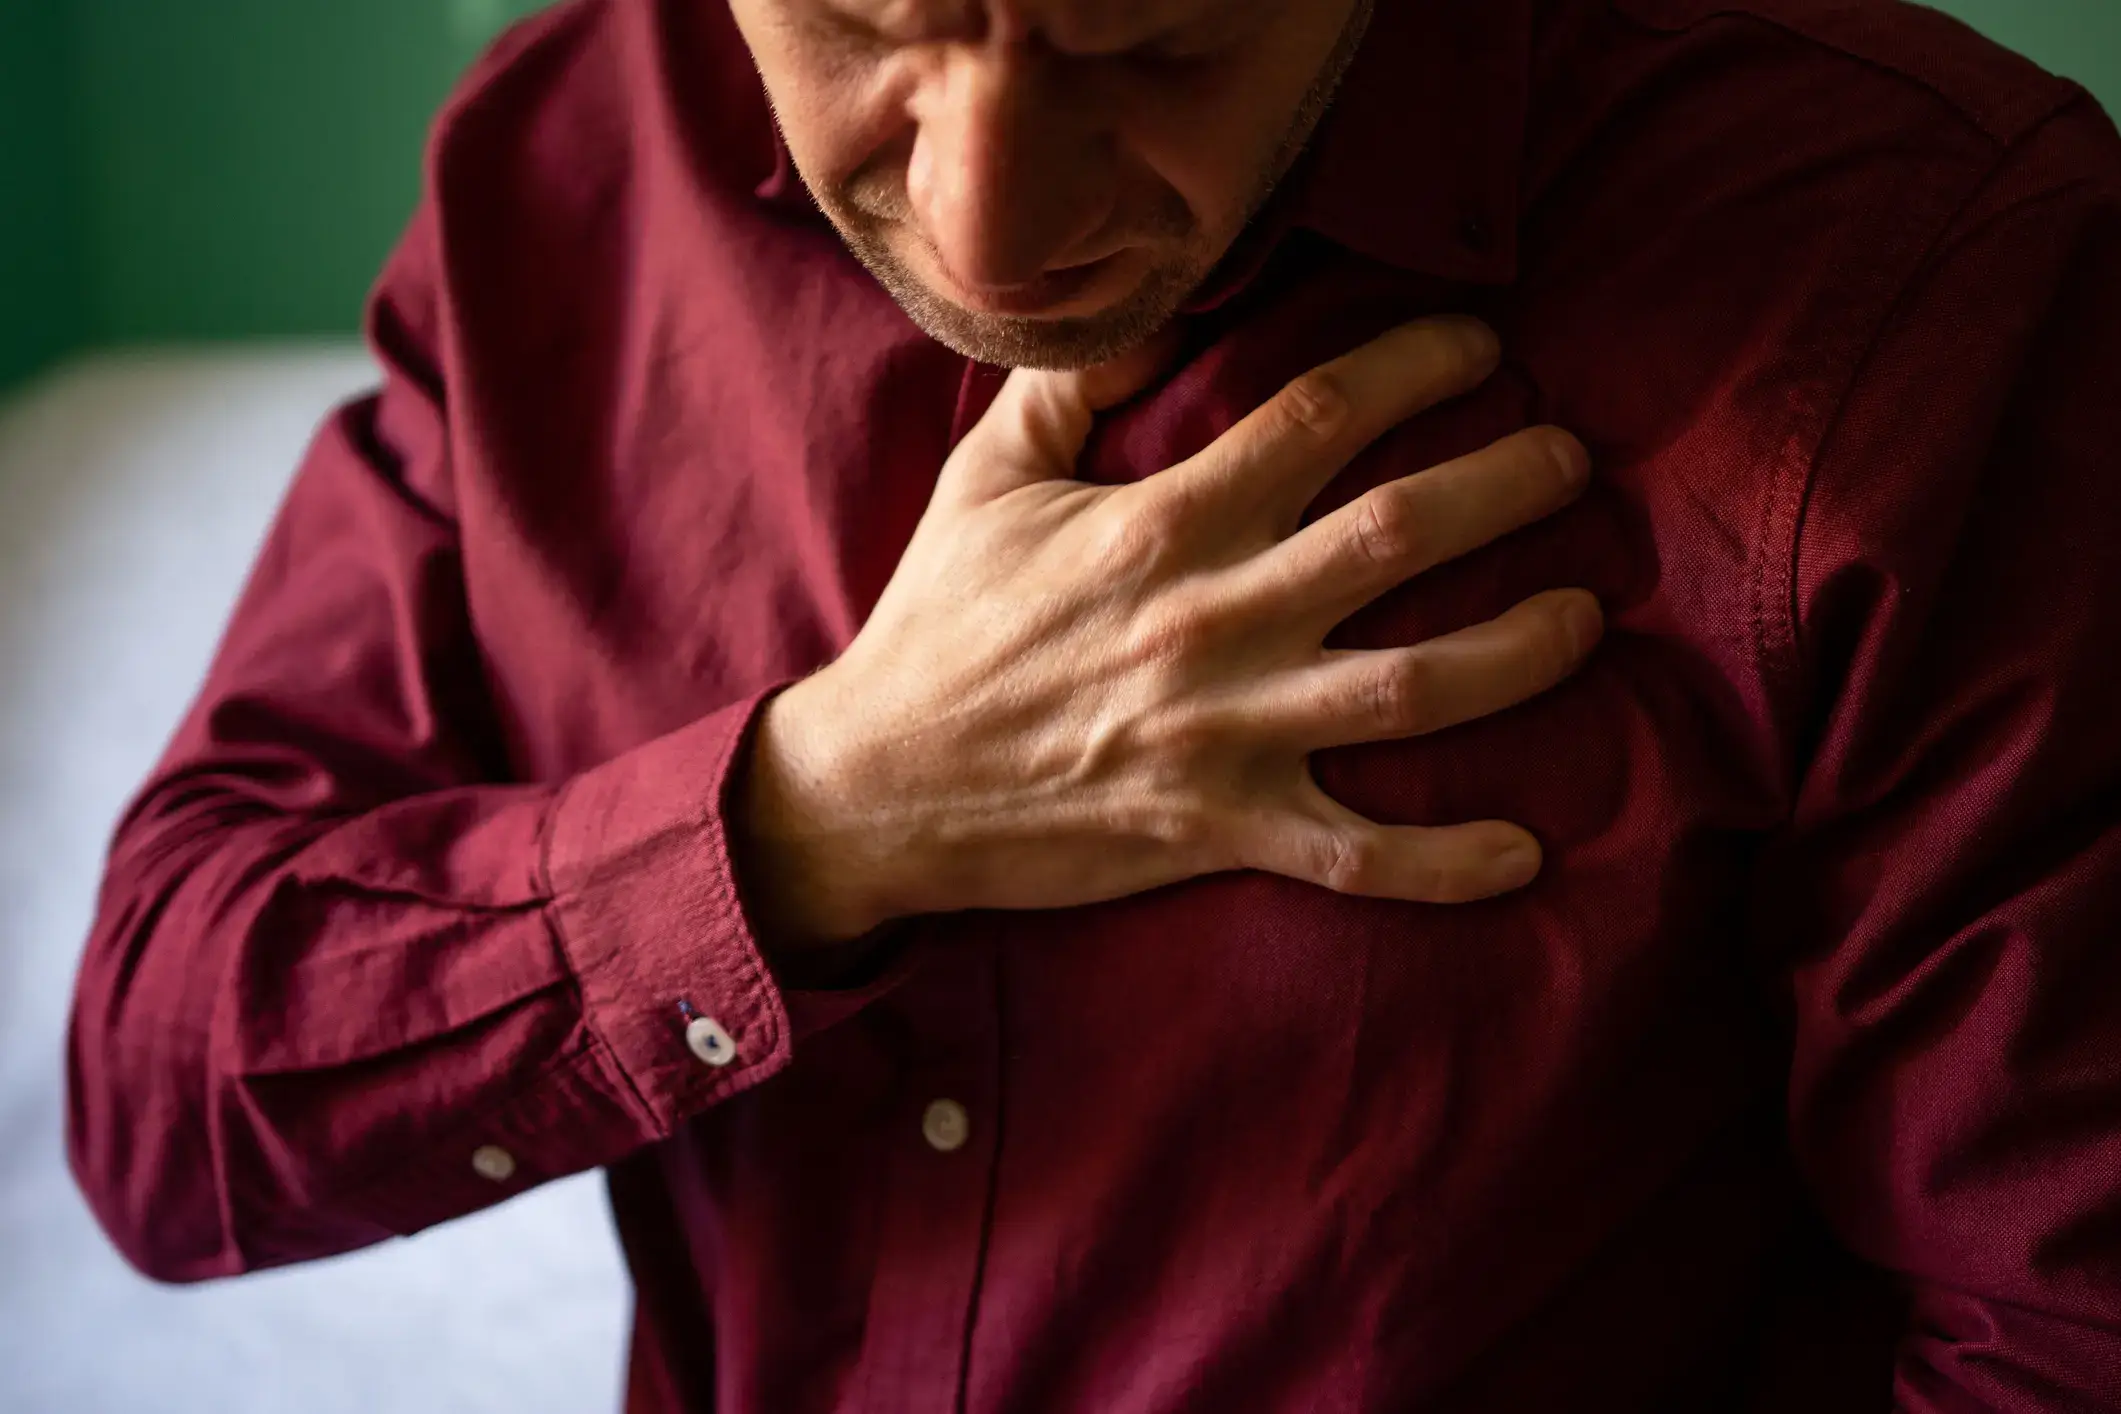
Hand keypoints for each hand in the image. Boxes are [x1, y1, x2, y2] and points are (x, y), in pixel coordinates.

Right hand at [740, 317, 1602, 947]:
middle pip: (1397, 536)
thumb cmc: (940, 627)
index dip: (1417, 369)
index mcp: (1159, 527)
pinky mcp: (1219, 828)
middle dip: (1508, 487)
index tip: (1484, 348)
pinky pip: (1355, 853)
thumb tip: (1152, 314)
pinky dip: (1442, 861)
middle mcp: (1210, 622)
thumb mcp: (985, 485)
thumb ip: (1072, 389)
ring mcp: (1223, 733)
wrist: (880, 787)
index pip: (1317, 420)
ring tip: (1585, 616)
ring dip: (1518, 650)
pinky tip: (1524, 852)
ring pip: (1409, 687)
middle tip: (1572, 463)